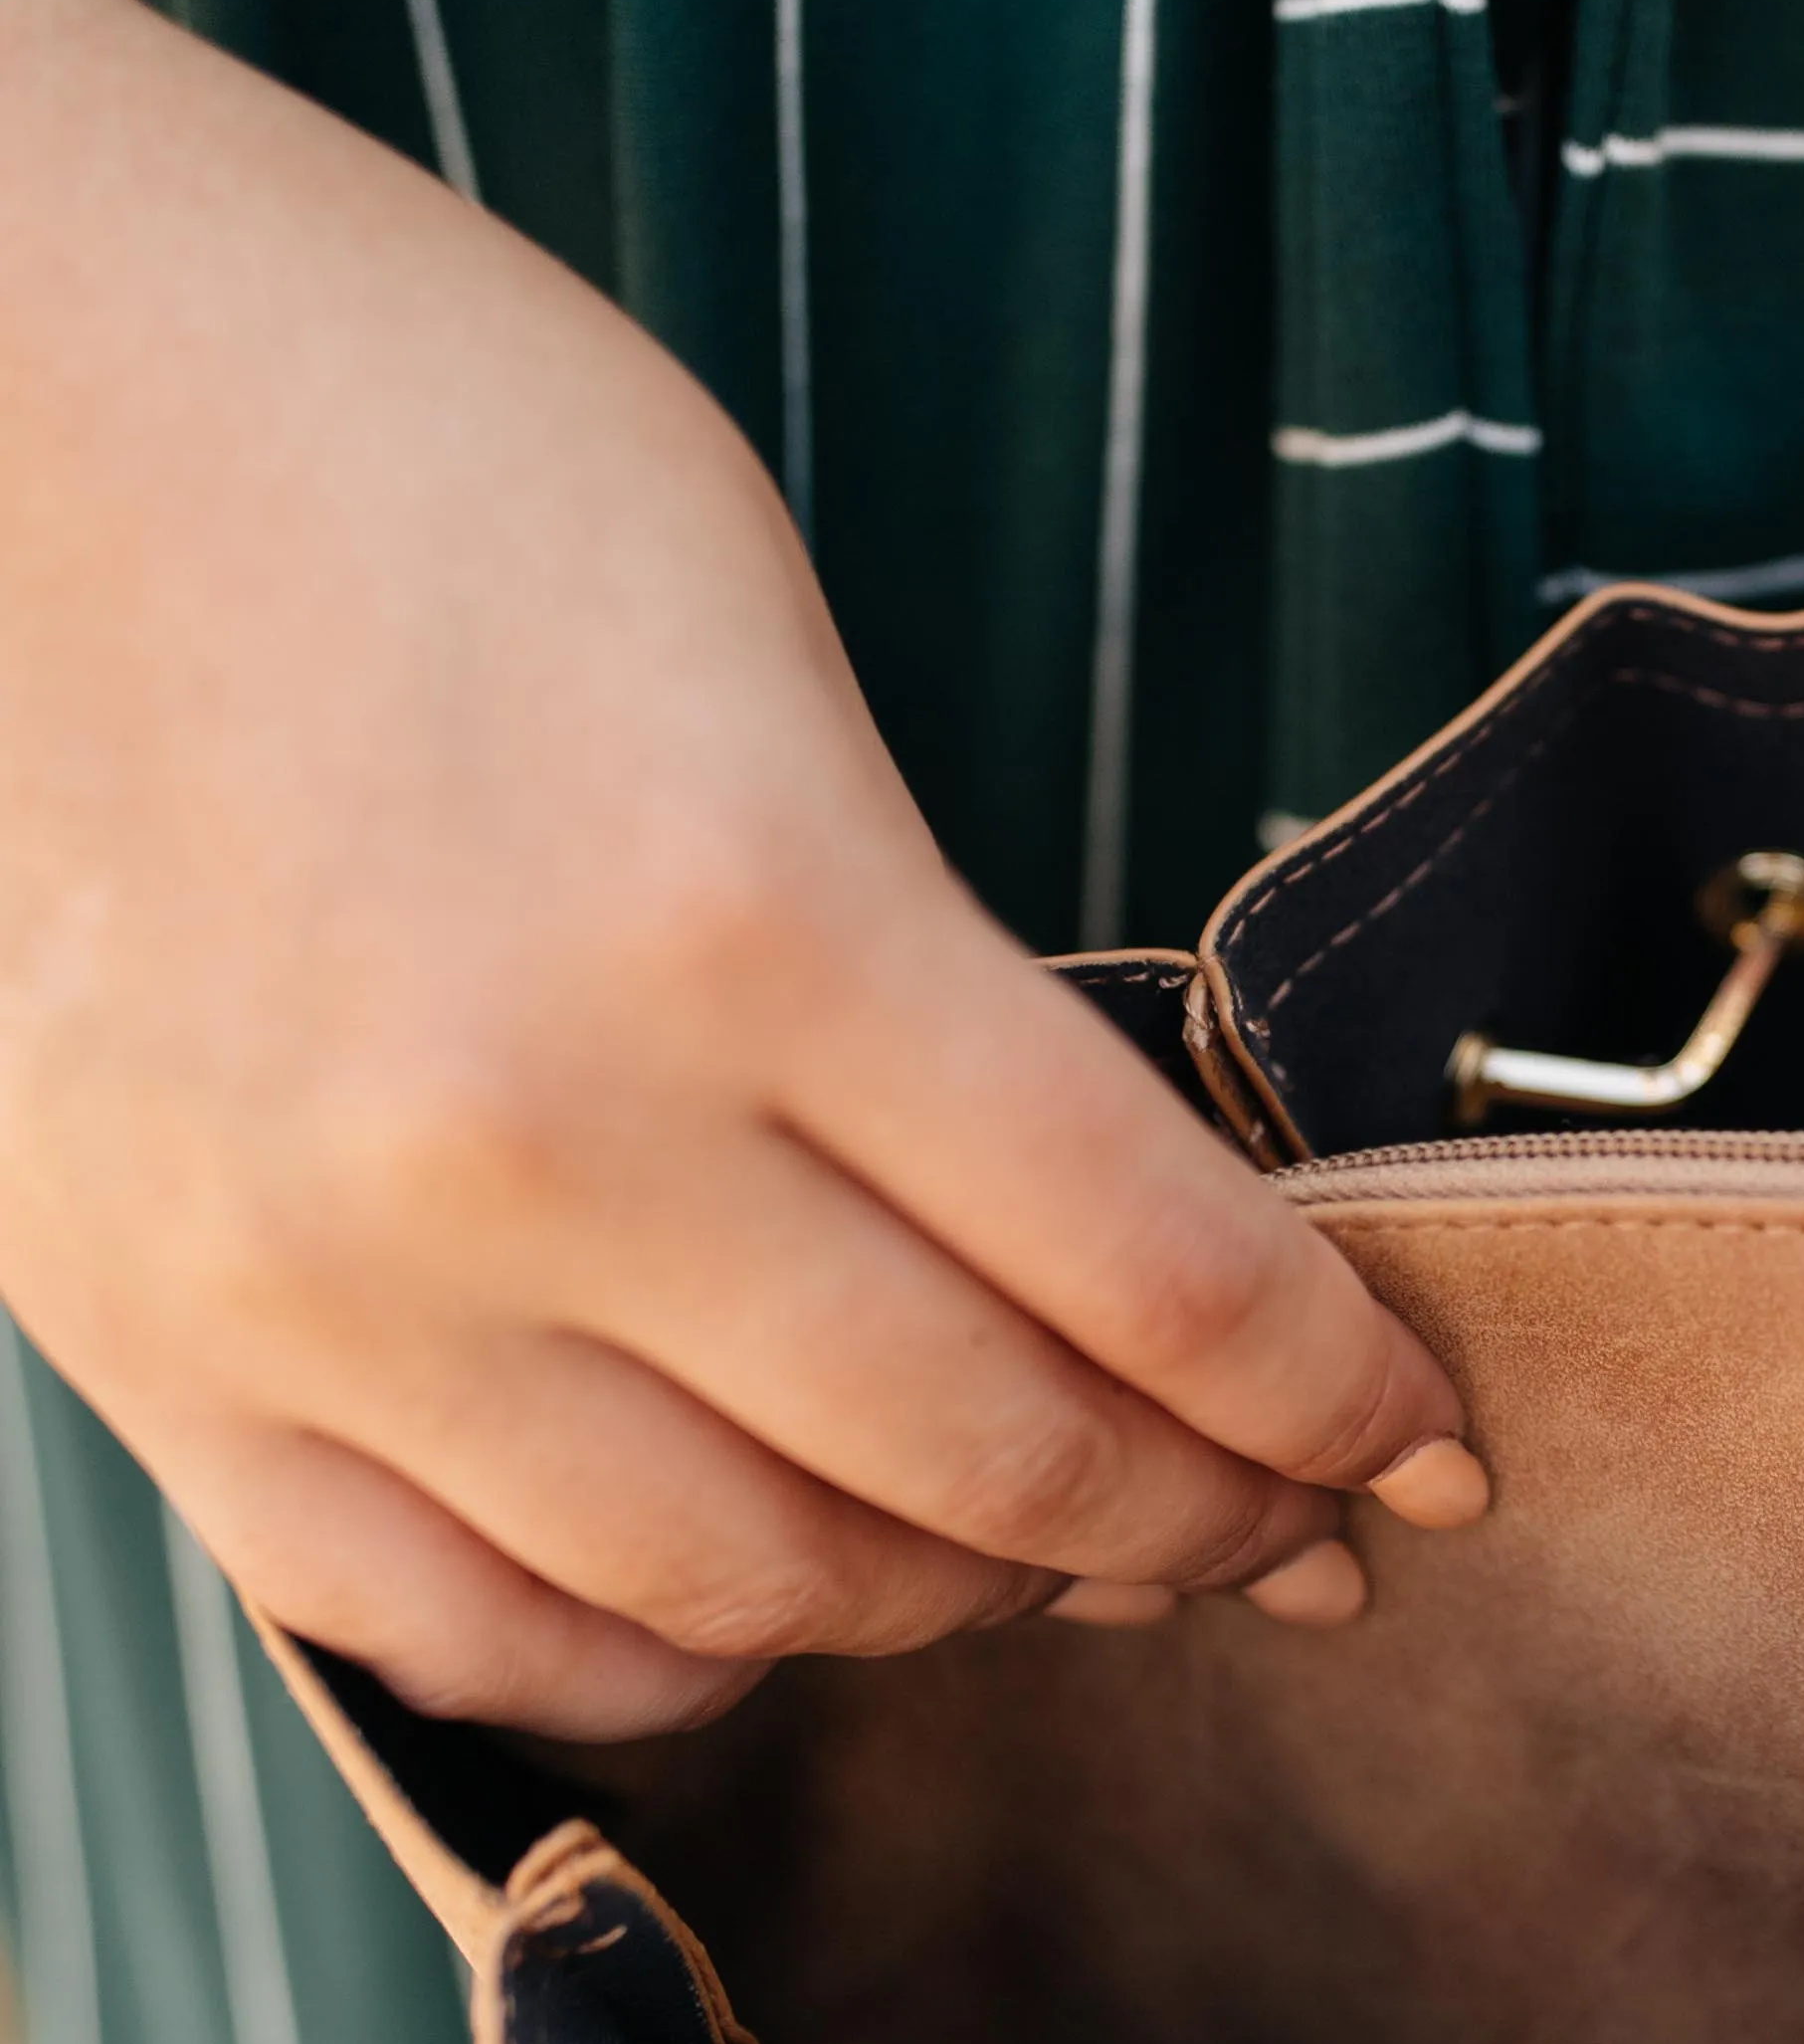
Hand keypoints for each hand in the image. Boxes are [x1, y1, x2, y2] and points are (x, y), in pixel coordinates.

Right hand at [0, 0, 1482, 1739]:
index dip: (1337, 1395)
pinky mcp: (164, 1350)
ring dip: (959, 1598)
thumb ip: (928, 978)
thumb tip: (1109, 1258)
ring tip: (1055, 1554)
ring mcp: (328, 1279)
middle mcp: (535, 1143)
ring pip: (752, 1592)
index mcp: (749, 913)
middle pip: (983, 1467)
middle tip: (1286, 1528)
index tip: (1421, 1444)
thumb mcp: (766, 649)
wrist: (0, 390)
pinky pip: (473, 1631)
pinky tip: (774, 1593)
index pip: (1157, 1277)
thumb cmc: (418, 455)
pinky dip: (671, 1653)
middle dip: (1200, 1519)